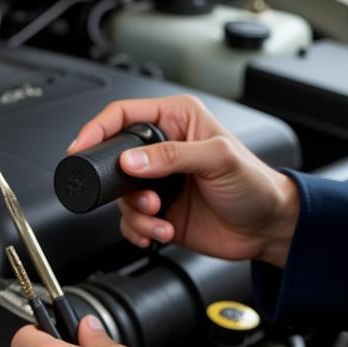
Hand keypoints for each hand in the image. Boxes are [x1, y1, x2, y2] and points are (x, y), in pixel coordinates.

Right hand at [68, 94, 299, 267]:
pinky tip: (162, 232)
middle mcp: (164, 148)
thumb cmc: (254, 184)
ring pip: (119, 196)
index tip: (80, 147)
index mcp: (177, 119)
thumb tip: (132, 160)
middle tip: (144, 198)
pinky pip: (130, 221)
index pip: (124, 114)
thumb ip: (173, 156)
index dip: (98, 128)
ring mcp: (159, 182)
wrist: (267, 227)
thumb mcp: (218, 159)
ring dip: (136, 213)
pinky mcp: (159, 211)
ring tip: (161, 218)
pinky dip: (140, 231)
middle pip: (114, 158)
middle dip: (120, 185)